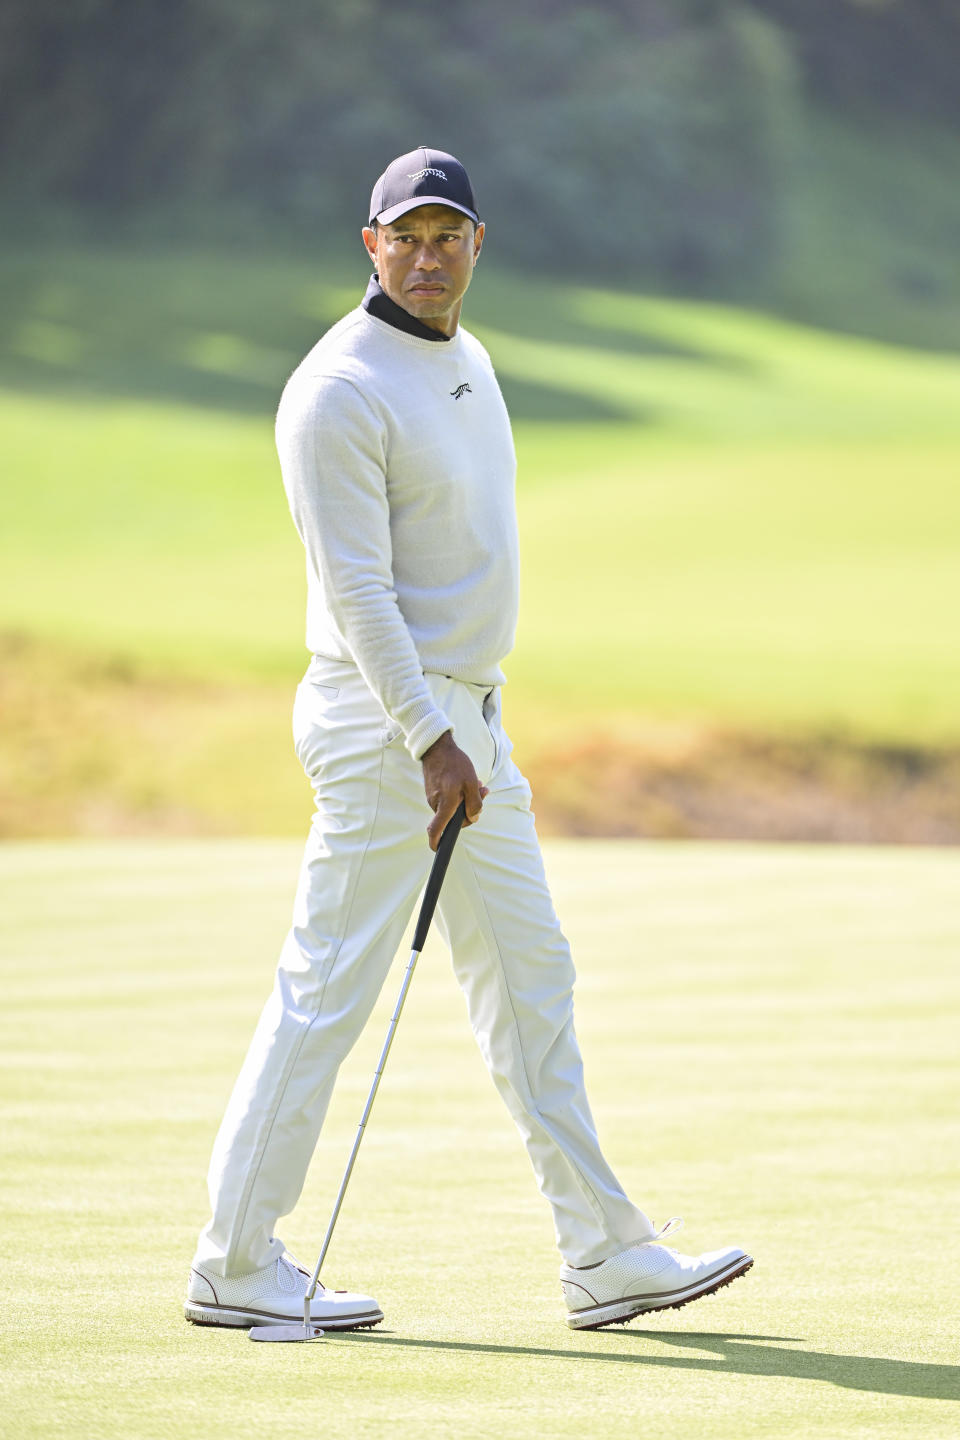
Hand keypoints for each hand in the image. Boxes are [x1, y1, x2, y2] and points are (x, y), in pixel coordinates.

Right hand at [421, 731, 488, 850]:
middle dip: (469, 810)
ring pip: (451, 807)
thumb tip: (473, 817)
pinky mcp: (432, 791)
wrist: (438, 747)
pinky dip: (458, 794)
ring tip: (476, 782)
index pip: (436, 829)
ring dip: (465, 799)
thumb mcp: (471, 782)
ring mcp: (432, 797)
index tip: (439, 850)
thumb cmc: (456, 764)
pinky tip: (466, 781)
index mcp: (445, 803)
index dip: (436, 842)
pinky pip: (447, 799)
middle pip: (452, 818)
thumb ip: (474, 803)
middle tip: (483, 792)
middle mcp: (436, 803)